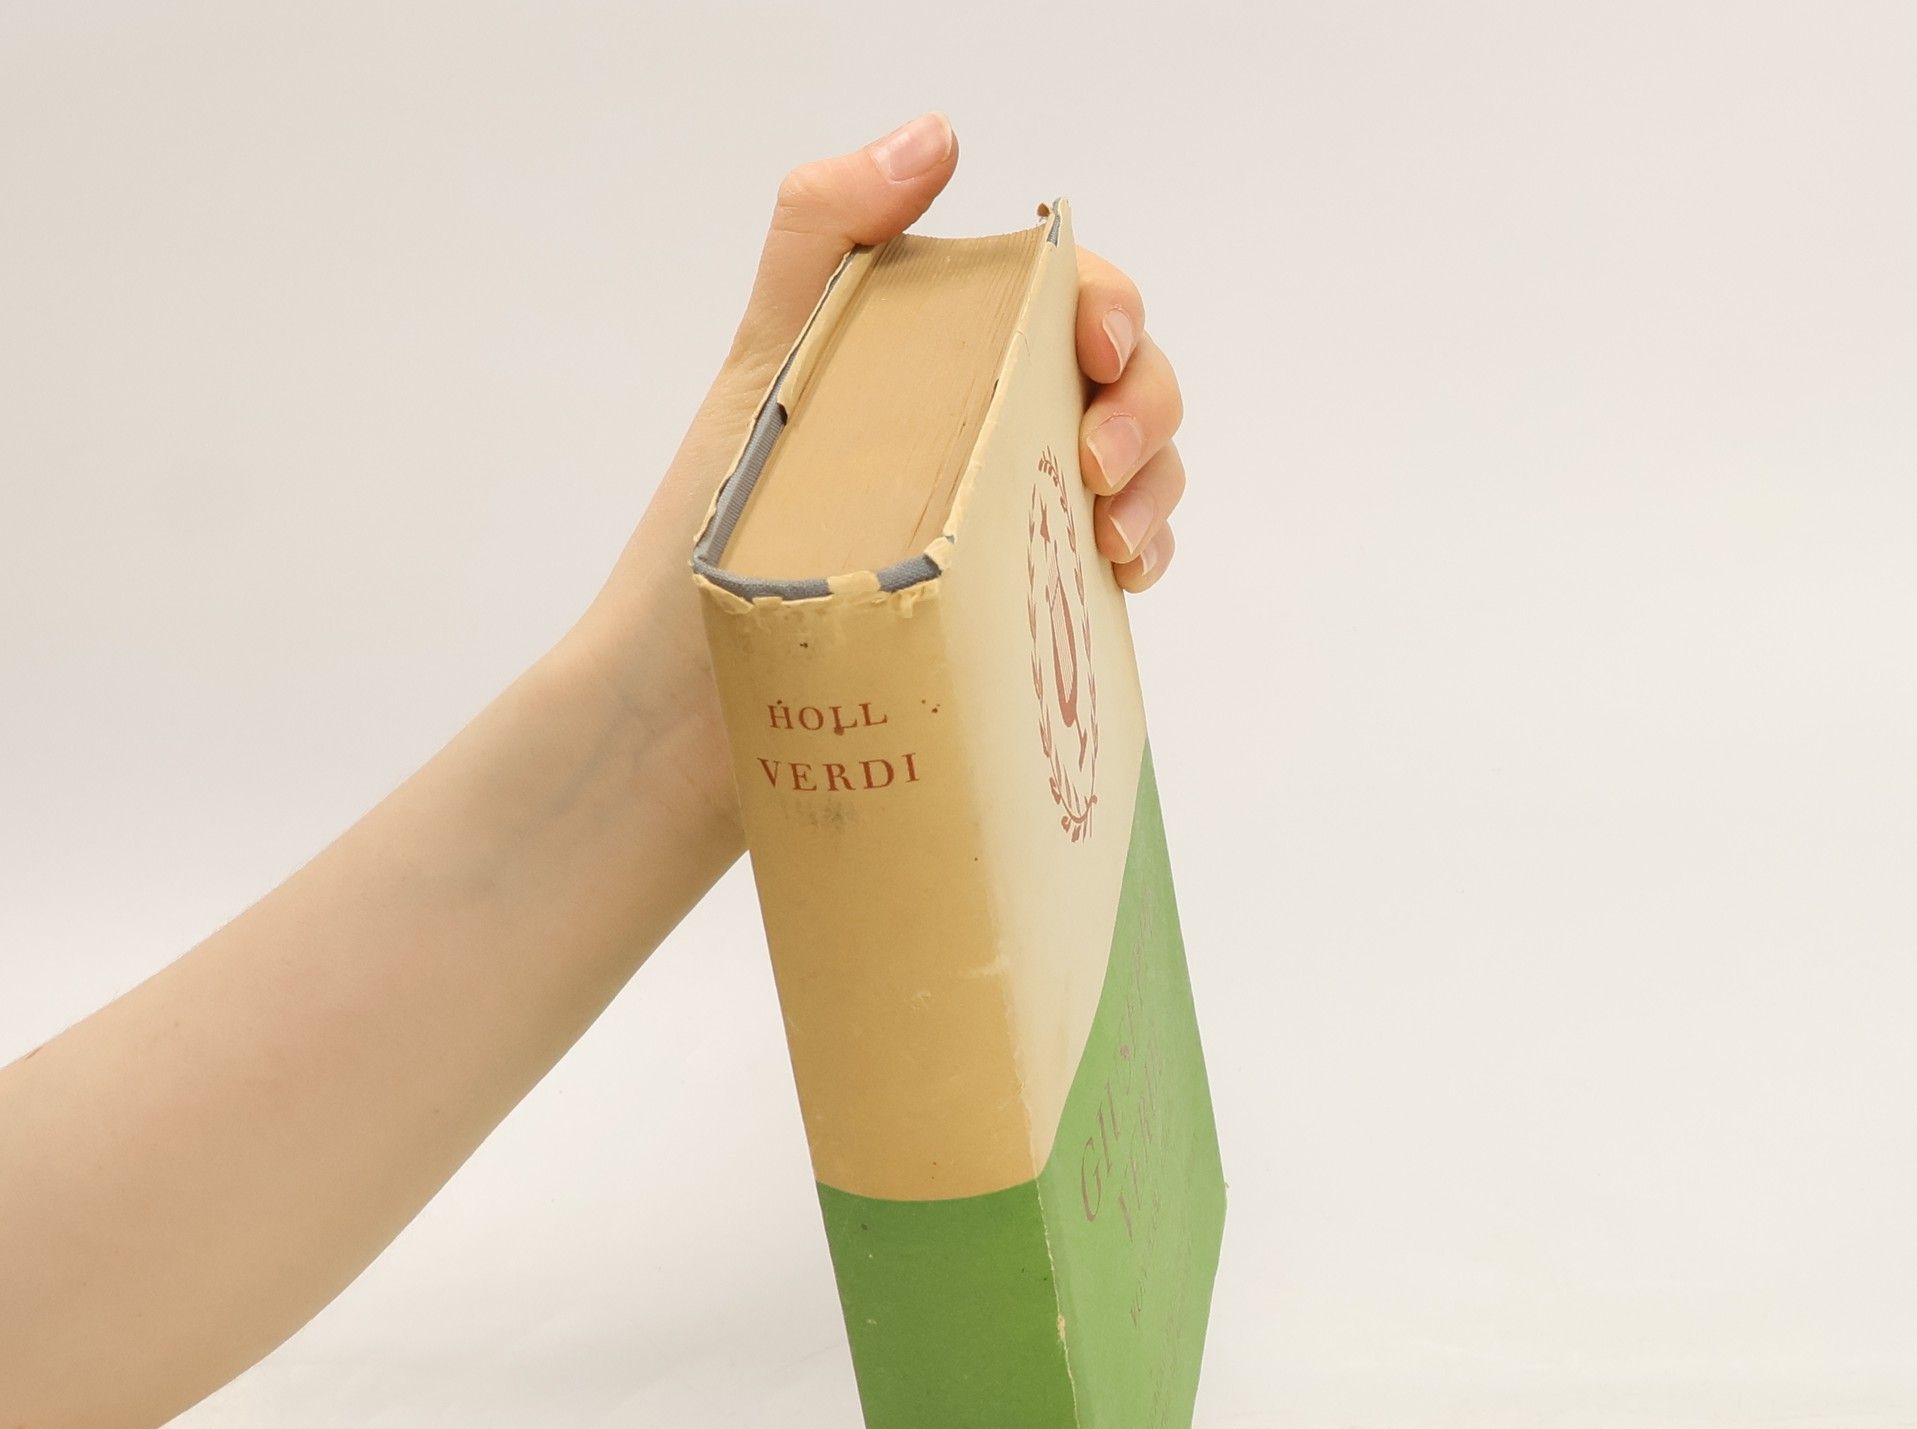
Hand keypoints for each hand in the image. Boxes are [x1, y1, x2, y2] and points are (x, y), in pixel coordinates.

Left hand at [572, 114, 1183, 833]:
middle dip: (1142, 403)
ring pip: (1129, 475)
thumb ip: (824, 235)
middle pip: (1111, 385)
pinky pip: (1108, 571)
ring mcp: (997, 525)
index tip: (1095, 348)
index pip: (1050, 301)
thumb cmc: (702, 549)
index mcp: (921, 361)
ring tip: (1113, 536)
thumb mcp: (762, 372)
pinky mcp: (1010, 615)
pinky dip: (1141, 559)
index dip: (1102, 307)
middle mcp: (969, 434)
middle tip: (1099, 462)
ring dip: (1155, 487)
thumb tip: (937, 135)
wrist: (680, 724)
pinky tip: (1120, 578)